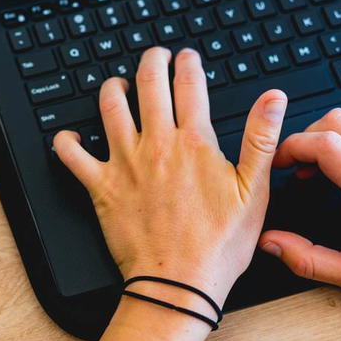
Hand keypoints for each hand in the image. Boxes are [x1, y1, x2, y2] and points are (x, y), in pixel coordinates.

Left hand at [54, 47, 287, 306]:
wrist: (177, 284)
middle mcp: (156, 145)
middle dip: (152, 62)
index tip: (188, 58)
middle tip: (155, 57)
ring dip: (113, 88)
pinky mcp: (101, 188)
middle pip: (148, 84)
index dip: (189, 64)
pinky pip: (72, 156)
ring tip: (118, 83)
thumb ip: (260, 139)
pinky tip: (71, 136)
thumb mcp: (253, 192)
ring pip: (110, 108)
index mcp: (194, 143)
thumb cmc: (217, 246)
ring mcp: (125, 164)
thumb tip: (273, 100)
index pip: (189, 85)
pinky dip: (67, 141)